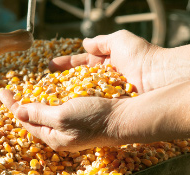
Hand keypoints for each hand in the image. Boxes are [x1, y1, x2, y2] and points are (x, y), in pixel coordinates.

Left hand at [0, 81, 189, 151]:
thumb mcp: (63, 115)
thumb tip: (18, 112)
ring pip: (46, 114)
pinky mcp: (78, 119)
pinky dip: (51, 101)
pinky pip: (59, 110)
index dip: (13, 105)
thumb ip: (40, 114)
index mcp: (53, 136)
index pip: (25, 120)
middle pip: (34, 119)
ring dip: (36, 103)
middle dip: (22, 106)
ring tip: (27, 92)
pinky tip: (50, 93)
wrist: (122, 118)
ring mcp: (70, 127)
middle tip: (12, 92)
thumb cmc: (94, 118)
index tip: (3, 91)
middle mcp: (60, 134)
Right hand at [49, 30, 189, 92]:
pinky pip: (92, 101)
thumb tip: (84, 42)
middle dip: (62, 79)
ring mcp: (105, 90)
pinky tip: (67, 105)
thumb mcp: (119, 40)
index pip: (80, 62)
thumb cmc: (139, 55)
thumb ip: (101, 41)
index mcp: (104, 61)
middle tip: (47, 81)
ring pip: (83, 90)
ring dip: (68, 92)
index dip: (65, 63)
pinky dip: (80, 102)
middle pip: (79, 77)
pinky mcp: (109, 102)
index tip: (50, 65)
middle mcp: (103, 76)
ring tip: (51, 94)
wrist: (156, 75)